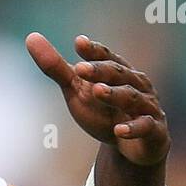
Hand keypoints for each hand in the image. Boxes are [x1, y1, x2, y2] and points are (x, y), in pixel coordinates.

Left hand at [25, 33, 169, 166]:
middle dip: (100, 70)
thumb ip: (56, 67)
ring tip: (96, 91)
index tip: (78, 43)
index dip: (94, 50)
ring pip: (131, 97)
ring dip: (114, 94)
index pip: (106, 56)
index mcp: (119, 72)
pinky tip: (118, 130)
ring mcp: (147, 108)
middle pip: (118, 73)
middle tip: (80, 68)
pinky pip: (146, 127)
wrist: (129, 148)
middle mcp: (136, 85)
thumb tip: (31, 37)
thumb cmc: (102, 112)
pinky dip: (133, 128)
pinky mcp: (154, 132)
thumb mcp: (75, 90)